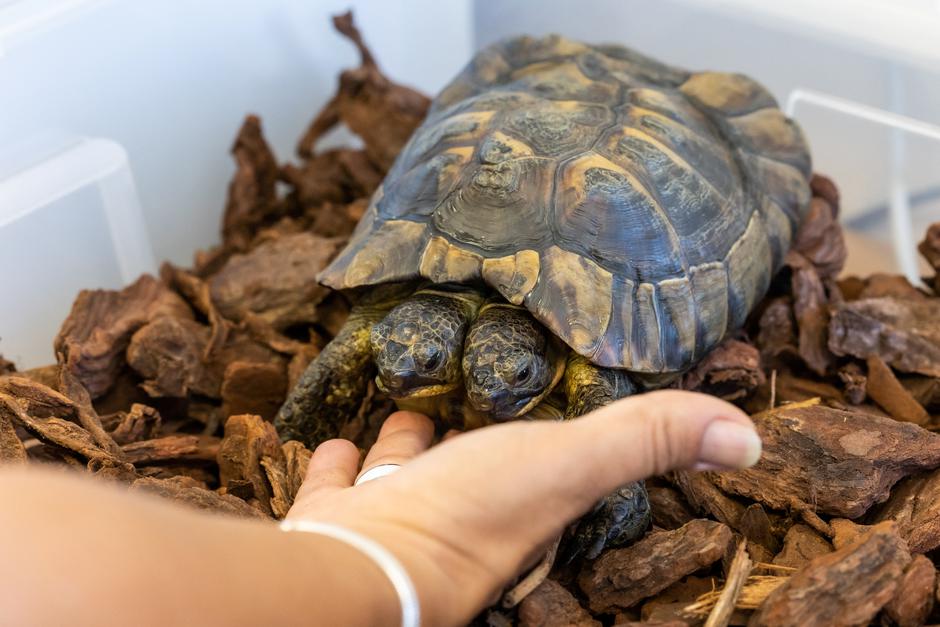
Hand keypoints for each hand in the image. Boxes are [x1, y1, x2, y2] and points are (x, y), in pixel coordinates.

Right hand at [286, 390, 761, 625]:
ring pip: (407, 474)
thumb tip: (748, 439)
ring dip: (409, 446)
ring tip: (409, 413)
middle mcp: (461, 522)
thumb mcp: (568, 465)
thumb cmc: (469, 517)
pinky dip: (343, 461)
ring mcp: (395, 521)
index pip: (546, 475)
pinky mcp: (338, 519)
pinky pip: (342, 484)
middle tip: (472, 407)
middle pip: (475, 474)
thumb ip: (647, 441)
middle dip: (475, 441)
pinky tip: (339, 439)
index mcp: (520, 510)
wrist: (360, 570)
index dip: (557, 449)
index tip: (557, 416)